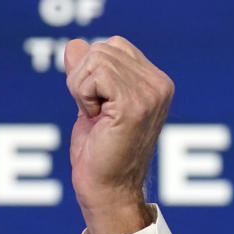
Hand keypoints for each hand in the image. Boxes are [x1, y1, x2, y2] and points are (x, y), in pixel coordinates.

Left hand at [63, 37, 173, 233]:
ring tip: (95, 116)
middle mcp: (159, 84)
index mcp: (155, 82)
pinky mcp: (134, 104)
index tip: (96, 104)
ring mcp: (150, 93)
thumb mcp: (90, 103)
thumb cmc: (98, 152)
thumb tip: (74, 44)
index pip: (113, 46)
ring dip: (81, 89)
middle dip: (82, 79)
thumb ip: (85, 73)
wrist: (106, 189)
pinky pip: (94, 75)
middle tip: (92, 112)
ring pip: (96, 59)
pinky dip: (82, 95)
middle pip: (102, 49)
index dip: (90, 71)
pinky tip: (94, 117)